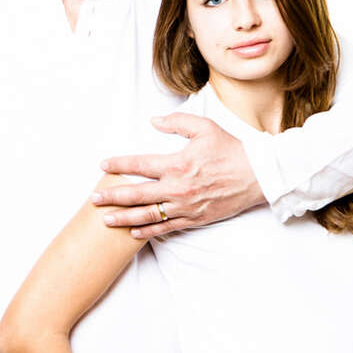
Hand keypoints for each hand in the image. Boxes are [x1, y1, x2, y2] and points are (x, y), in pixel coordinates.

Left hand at [91, 113, 265, 238]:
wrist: (258, 176)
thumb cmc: (231, 150)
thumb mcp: (204, 127)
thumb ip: (176, 123)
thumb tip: (153, 121)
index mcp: (178, 163)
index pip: (140, 165)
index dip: (119, 165)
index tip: (103, 165)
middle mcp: (178, 187)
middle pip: (137, 195)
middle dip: (112, 197)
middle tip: (94, 199)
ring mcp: (186, 206)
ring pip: (148, 215)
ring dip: (124, 217)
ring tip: (105, 219)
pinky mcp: (195, 218)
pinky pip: (166, 227)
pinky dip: (148, 230)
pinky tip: (132, 231)